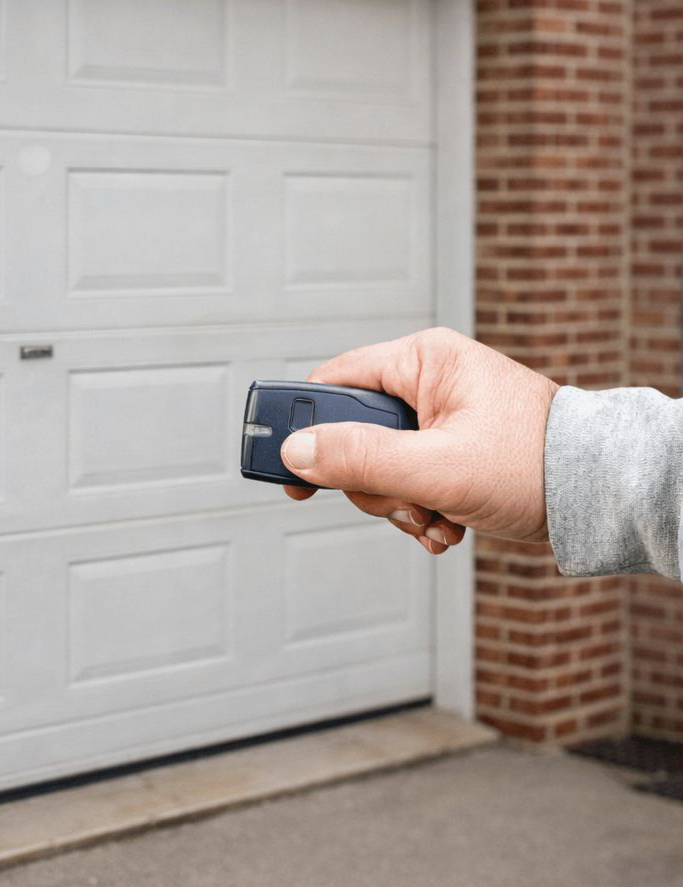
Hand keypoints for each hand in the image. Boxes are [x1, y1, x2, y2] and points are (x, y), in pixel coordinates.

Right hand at [280, 327, 558, 556]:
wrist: (599, 493)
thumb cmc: (535, 463)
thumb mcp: (437, 467)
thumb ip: (361, 459)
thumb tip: (296, 452)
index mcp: (423, 361)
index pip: (334, 382)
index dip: (304, 427)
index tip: (287, 468)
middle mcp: (429, 382)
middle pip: (354, 435)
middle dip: (373, 484)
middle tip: (403, 502)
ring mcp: (440, 418)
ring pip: (380, 467)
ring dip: (400, 505)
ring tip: (436, 519)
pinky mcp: (452, 449)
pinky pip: (408, 481)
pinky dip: (421, 510)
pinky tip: (447, 525)